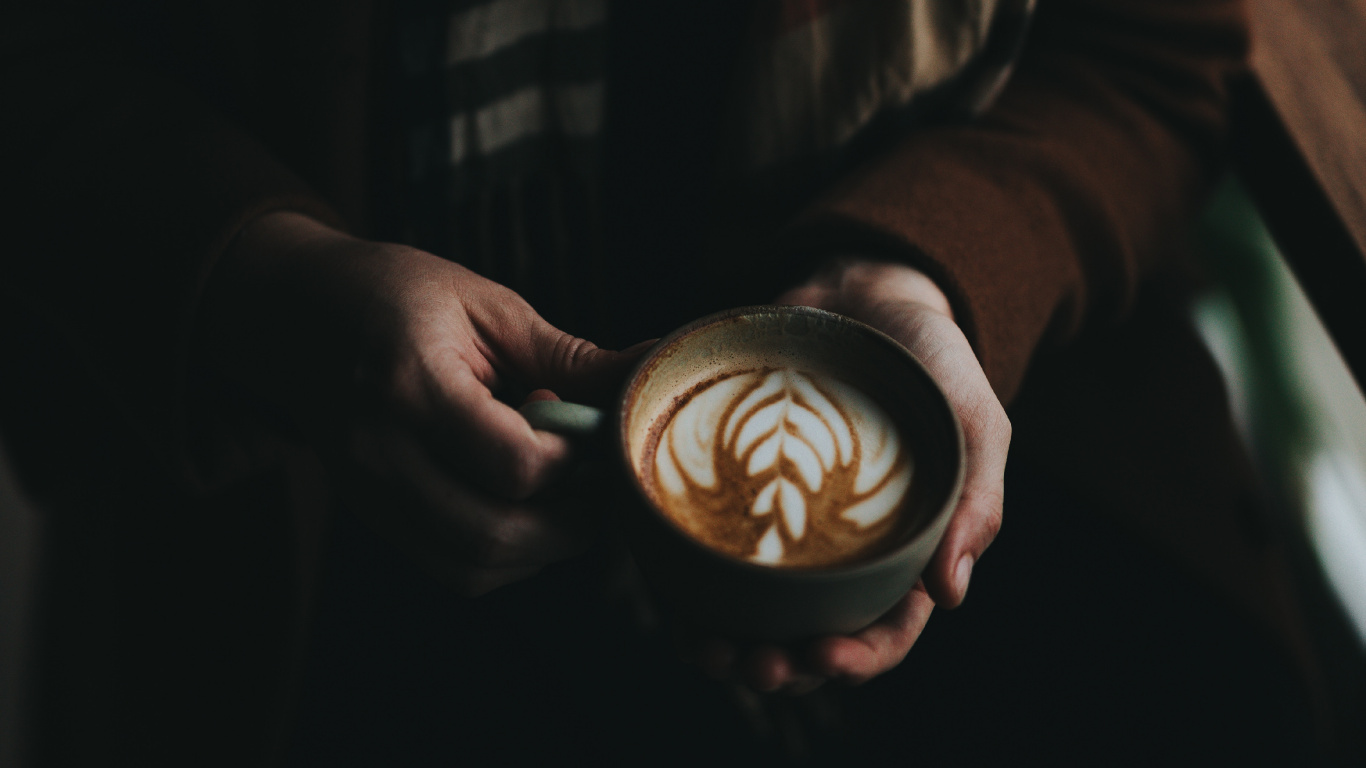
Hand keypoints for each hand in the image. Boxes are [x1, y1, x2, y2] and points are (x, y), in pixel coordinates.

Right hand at [199, 212, 643, 594]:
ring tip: (560, 493)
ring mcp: (368, 492)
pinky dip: (501, 554)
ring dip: (538, 546)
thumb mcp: (486, 306)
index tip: (587, 432)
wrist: (295, 313)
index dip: (573, 462)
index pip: (516, 466)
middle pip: (494, 536)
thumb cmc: (395, 295)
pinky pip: (449, 565)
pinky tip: (518, 504)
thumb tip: (650, 370)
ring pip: (472, 566)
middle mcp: (381, 452)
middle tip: (597, 483)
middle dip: (570, 524)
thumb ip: (569, 355)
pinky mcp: (370, 514)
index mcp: (412, 385)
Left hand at [686, 258, 1009, 691]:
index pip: (886, 631)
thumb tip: (951, 595)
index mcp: (902, 555)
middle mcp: (837, 555)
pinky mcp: (732, 494)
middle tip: (751, 664)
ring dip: (725, 643)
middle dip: (780, 665)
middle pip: (809, 637)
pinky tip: (666, 591)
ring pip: (750, 611)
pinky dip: (682, 582)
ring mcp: (781, 528)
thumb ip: (976, 500)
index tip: (821, 654)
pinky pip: (702, 551)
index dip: (857, 658)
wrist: (865, 296)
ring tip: (703, 647)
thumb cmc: (933, 365)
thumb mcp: (973, 423)